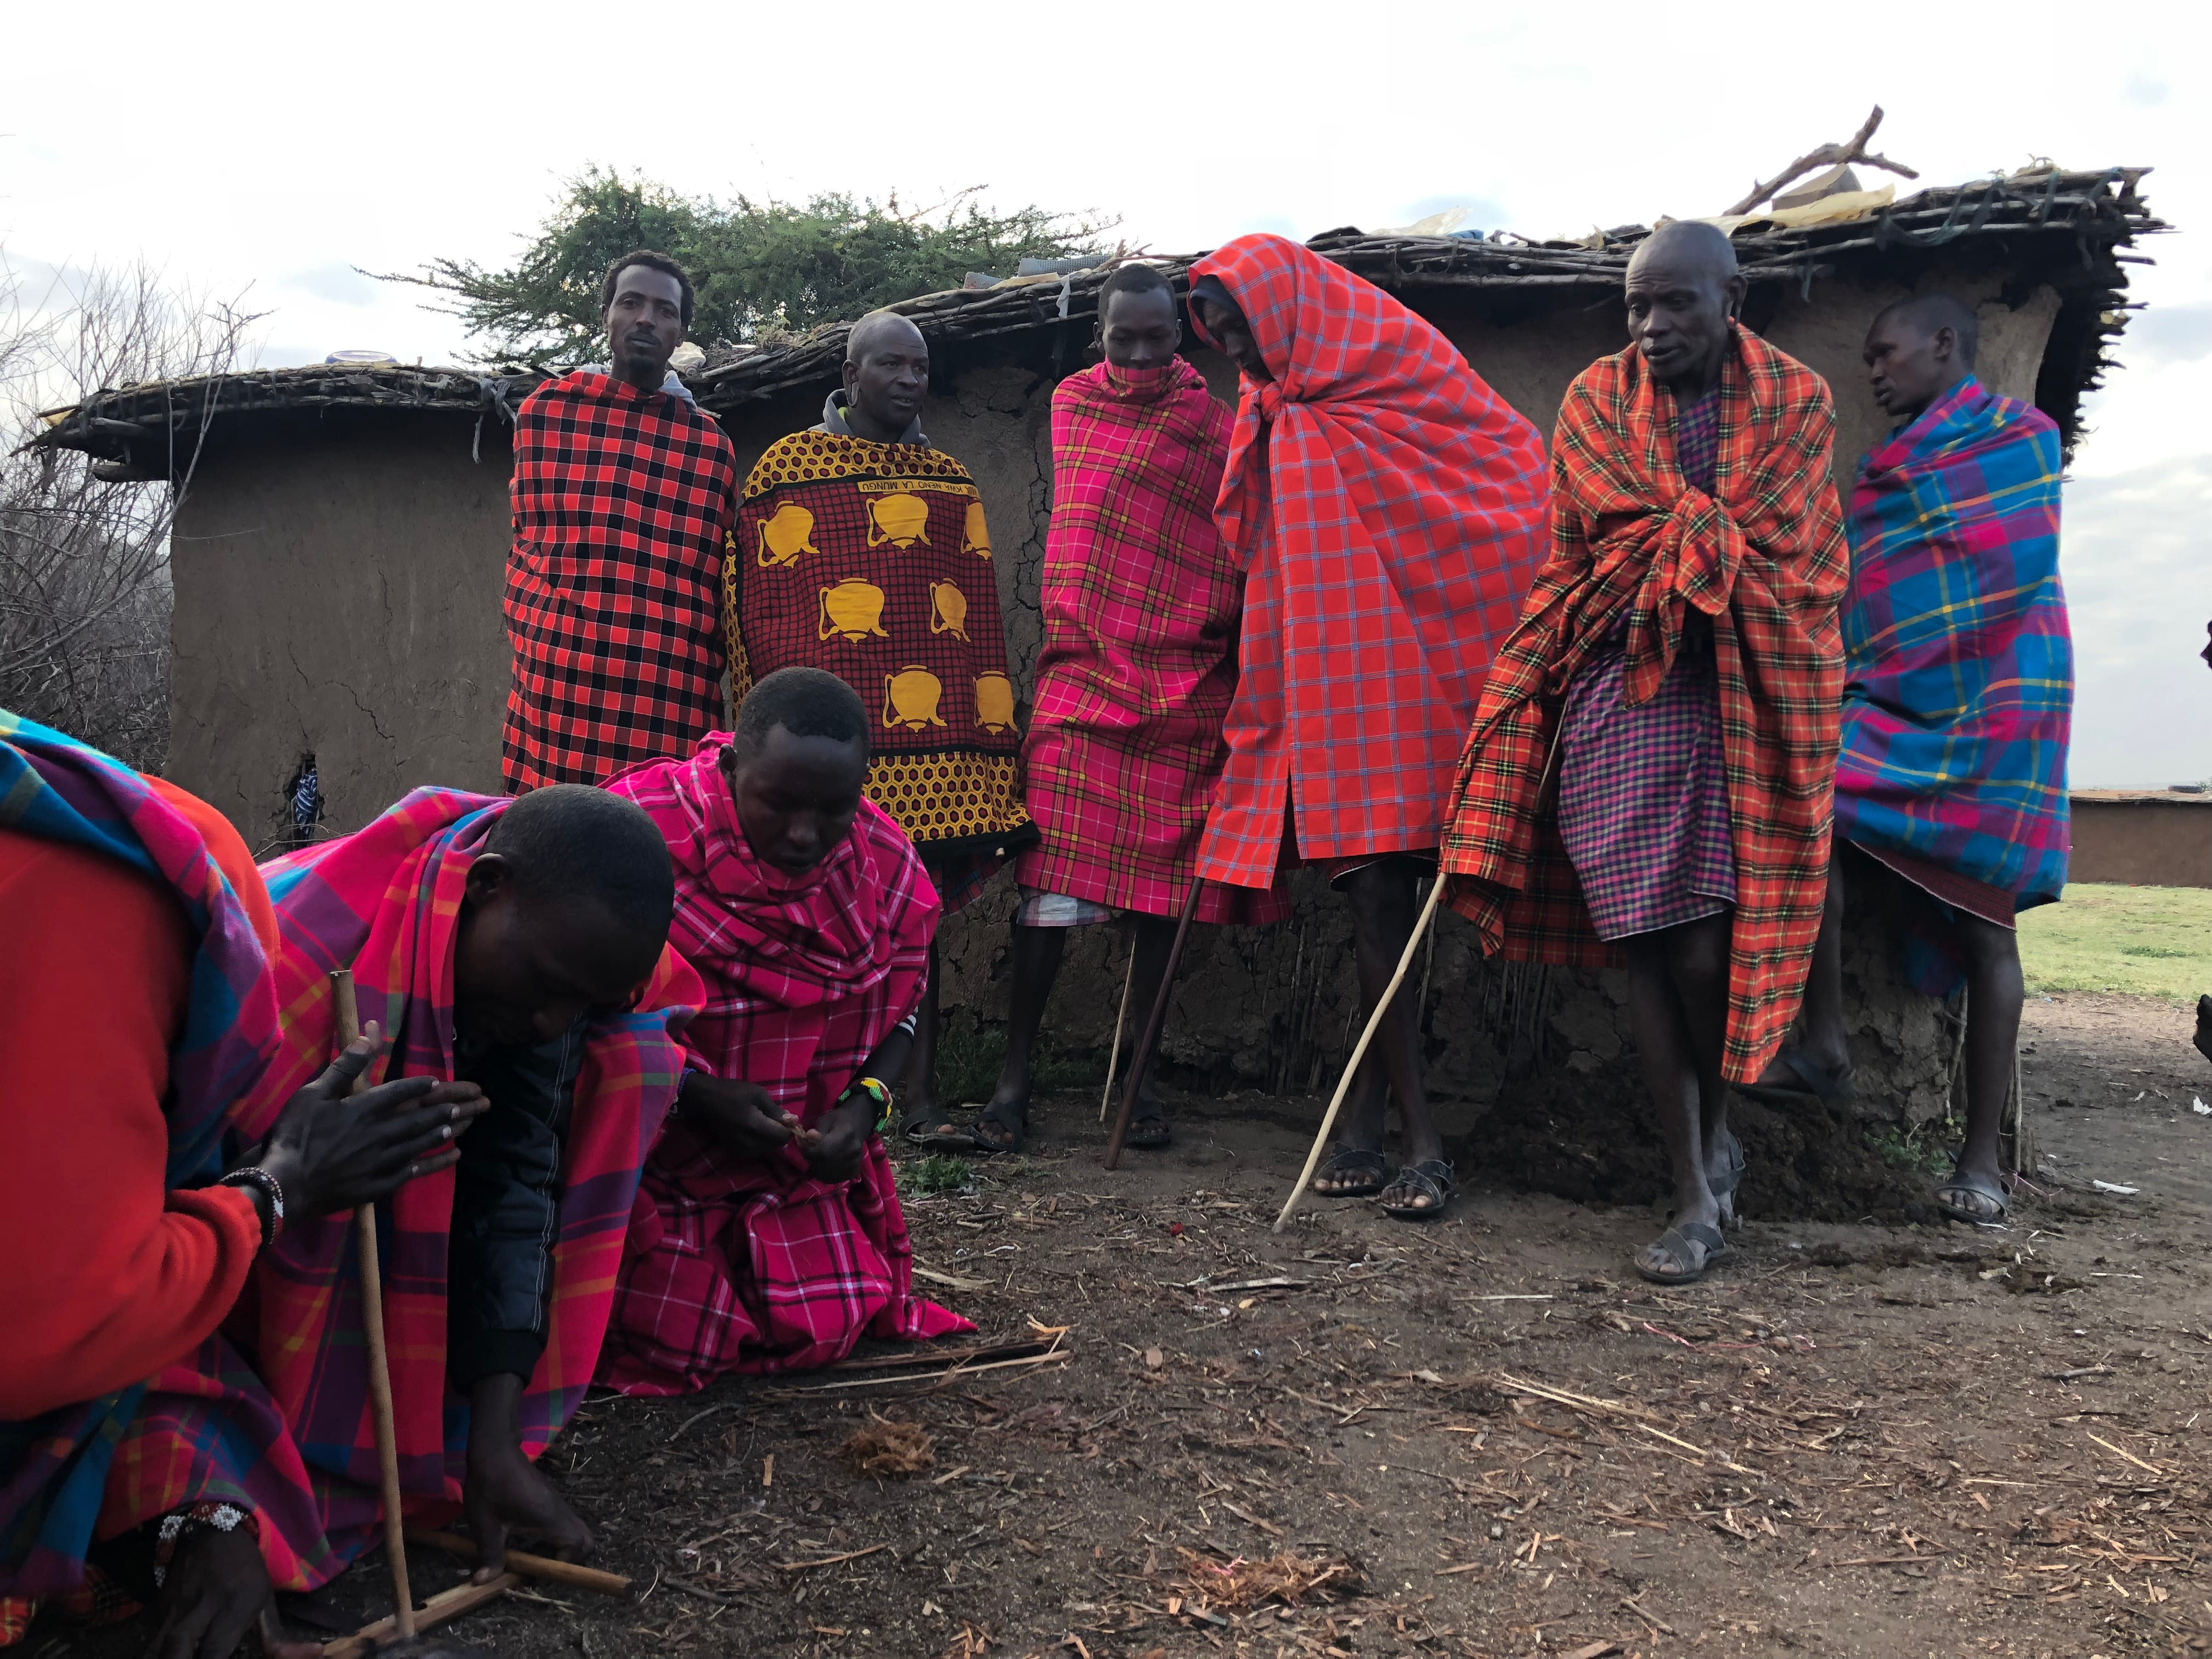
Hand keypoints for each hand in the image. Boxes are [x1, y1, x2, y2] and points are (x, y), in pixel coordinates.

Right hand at [149, 1524, 320, 1658]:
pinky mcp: (158, 1609)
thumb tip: (314, 1654)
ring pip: (155, 1647)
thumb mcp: (266, 1601)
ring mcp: (175, 1608)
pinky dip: (156, 1655)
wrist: (211, 1533)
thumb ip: (279, 1638)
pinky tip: (169, 1656)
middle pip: (176, 1649)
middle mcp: (201, 1608)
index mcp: (233, 1606)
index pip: (214, 1650)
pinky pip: (151, 1640)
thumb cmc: (245, 1573)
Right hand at [255, 1024, 487, 1217]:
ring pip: (419, 1145)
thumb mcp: (312, 1094)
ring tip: (461, 1126)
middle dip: (441, 1111)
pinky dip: (433, 1165)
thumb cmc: (293, 1137)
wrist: (283, 1185)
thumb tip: (369, 1037)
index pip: (398, 1092)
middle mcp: (379, 1134)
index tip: (436, 1082)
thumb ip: (345, 1067)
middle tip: (464, 1106)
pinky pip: (412, 1174)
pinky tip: (448, 1159)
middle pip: (417, 1120)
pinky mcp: (377, 1186)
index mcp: (363, 1109)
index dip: (419, 1086)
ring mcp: (380, 1162)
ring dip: (440, 1134)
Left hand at [463, 1374, 591, 1579]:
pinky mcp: (549, 1502)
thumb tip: (483, 1582)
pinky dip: (551, 1539)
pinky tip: (523, 1538)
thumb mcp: (486, 1524)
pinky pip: (563, 1526)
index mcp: (549, 1518)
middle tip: (538, 1564)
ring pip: (574, 1533)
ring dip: (557, 1550)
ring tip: (527, 1554)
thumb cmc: (490, 1485)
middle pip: (586, 1541)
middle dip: (569, 1559)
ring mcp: (557, 1506)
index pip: (578, 1545)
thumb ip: (490, 1554)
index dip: (563, 1564)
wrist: (494, 1450)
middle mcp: (560, 1513)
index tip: (537, 1569)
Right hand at [679, 1072, 800, 1158]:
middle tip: (772, 1117)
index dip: (788, 1128)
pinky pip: (755, 1150)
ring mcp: (740, 1150)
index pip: (783, 1137)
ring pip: (766, 1149)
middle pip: (776, 1145)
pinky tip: (753, 1129)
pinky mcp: (734, 1151)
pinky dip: (759, 1142)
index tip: (785, 1117)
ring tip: (762, 1122)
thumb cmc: (732, 1092)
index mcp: (755, 1128)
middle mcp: (749, 1143)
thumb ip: (776, 1110)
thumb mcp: (758, 1095)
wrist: (706, 1100)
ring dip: (769, 1138)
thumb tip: (794, 1121)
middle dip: (779, 1133)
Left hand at [803, 1093, 875, 1183]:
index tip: (805, 1148)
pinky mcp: (855, 1171)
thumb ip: (817, 1131)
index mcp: (846, 1134)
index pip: (823, 1152)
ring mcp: (856, 1162)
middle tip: (811, 1154)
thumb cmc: (837, 1120)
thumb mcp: (824, 1120)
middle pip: (825, 1165)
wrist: (856, 1125)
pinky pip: (835, 1179)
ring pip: (829, 1175)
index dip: (809, 1153)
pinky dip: (827, 1175)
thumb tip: (808, 1137)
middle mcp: (853, 1150)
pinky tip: (826, 1166)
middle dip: (812, 1161)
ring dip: (818, 1170)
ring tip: (818, 1159)